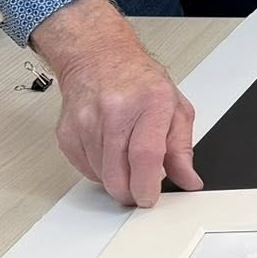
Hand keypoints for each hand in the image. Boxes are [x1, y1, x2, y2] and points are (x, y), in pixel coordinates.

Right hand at [29, 0, 200, 207]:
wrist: (98, 58)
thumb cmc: (139, 81)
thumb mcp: (175, 107)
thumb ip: (182, 148)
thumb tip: (189, 180)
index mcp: (149, 103)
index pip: (145, 155)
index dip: (147, 185)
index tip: (150, 198)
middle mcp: (115, 111)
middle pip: (118, 172)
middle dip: (131, 193)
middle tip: (141, 192)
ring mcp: (86, 123)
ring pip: (101, 175)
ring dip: (117, 181)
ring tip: (128, 162)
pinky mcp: (67, 134)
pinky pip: (85, 169)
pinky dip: (100, 171)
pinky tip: (110, 154)